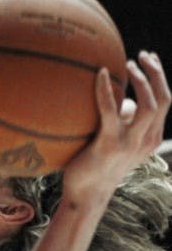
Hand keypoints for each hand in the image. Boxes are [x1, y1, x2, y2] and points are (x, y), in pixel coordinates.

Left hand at [63, 52, 170, 203]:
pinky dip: (106, 90)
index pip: (164, 101)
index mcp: (151, 139)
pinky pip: (111, 111)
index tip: (150, 59)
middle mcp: (146, 141)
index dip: (160, 77)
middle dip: (156, 73)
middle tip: (141, 55)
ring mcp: (129, 143)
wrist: (86, 195)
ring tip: (127, 64)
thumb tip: (125, 100)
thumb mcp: (120, 143)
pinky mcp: (108, 144)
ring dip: (141, 80)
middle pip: (162, 99)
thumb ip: (127, 122)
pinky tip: (100, 73)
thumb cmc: (98, 166)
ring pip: (148, 104)